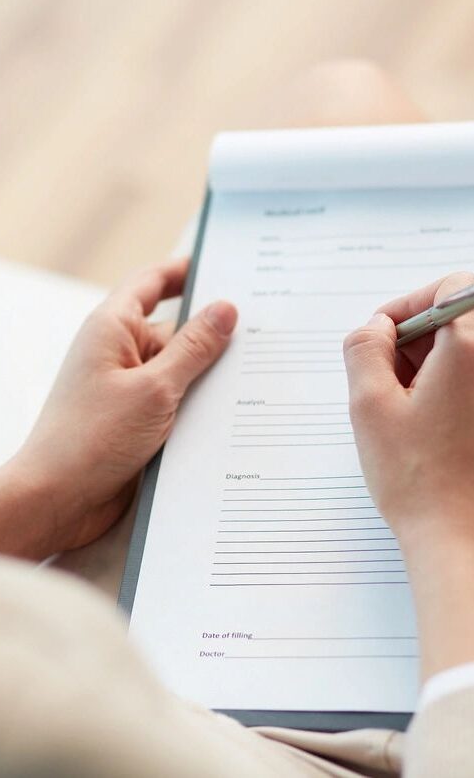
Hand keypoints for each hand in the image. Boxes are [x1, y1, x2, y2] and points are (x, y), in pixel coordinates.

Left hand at [18, 256, 236, 552]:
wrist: (56, 499)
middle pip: (173, 329)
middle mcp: (118, 353)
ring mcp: (126, 387)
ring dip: (207, 375)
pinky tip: (230, 414)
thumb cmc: (91, 438)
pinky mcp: (134, 420)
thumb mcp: (154, 388)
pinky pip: (173, 400)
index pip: (152, 283)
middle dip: (211, 333)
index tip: (221, 263)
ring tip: (256, 374)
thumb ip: (193, 349)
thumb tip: (225, 310)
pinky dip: (196, 403)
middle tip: (261, 331)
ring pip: (178, 369)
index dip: (184, 270)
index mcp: (112, 328)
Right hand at [343, 270, 473, 544]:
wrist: (461, 540)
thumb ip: (363, 348)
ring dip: (433, 364)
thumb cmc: (419, 480)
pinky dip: (448, 386)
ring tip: (406, 407)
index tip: (384, 334)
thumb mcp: (369, 405)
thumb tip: (375, 328)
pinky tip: (427, 422)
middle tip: (388, 376)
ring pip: (466, 349)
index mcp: (471, 350)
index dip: (409, 304)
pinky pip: (470, 380)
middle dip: (418, 338)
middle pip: (460, 318)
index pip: (451, 288)